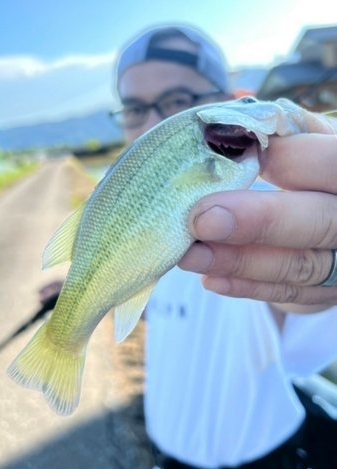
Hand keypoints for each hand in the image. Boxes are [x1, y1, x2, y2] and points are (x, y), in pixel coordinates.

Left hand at [179, 115, 336, 307]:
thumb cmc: (316, 168)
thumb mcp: (313, 142)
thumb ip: (284, 136)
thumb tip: (228, 130)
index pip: (335, 165)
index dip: (292, 160)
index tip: (236, 154)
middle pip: (319, 223)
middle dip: (258, 222)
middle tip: (201, 220)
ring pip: (299, 266)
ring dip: (239, 261)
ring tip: (191, 254)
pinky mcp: (325, 292)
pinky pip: (288, 294)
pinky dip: (247, 287)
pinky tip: (210, 278)